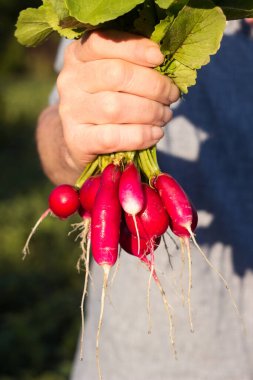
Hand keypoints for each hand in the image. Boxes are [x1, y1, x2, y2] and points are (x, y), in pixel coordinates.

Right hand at [57, 30, 179, 170]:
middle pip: (116, 74)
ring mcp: (70, 111)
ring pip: (115, 107)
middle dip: (153, 85)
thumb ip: (132, 65)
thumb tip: (165, 62)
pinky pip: (112, 137)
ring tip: (165, 116)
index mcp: (77, 56)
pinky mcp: (76, 140)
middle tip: (171, 96)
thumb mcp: (114, 78)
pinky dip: (140, 135)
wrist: (83, 142)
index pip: (102, 43)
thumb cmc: (107, 102)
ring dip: (150, 112)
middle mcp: (69, 80)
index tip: (160, 58)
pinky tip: (155, 134)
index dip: (134, 48)